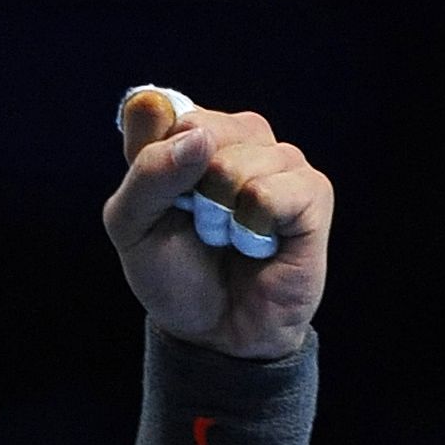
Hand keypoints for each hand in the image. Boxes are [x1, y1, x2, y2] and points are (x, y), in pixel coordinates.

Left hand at [103, 91, 331, 358]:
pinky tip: (258, 243)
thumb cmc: (172, 274)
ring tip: (227, 239)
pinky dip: (253, 226)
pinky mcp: (312, 193)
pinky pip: (273, 192)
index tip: (157, 200)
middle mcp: (239, 139)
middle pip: (202, 130)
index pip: (164, 113)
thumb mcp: (131, 226)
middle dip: (185, 191)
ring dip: (218, 215)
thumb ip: (145, 172)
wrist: (213, 331)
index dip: (153, 162)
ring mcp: (280, 162)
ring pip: (237, 163)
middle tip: (196, 226)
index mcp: (190, 136)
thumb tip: (197, 138)